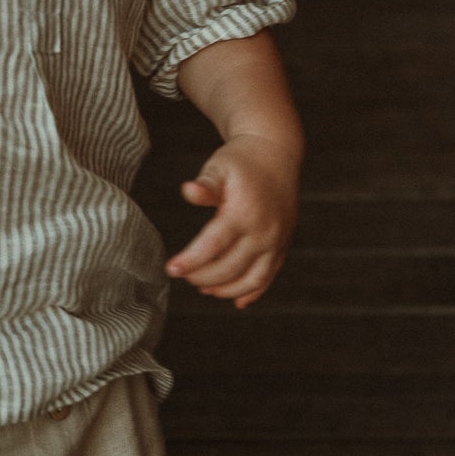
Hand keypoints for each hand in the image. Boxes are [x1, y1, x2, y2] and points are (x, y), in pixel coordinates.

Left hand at [165, 132, 299, 308]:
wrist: (277, 155)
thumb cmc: (242, 162)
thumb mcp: (219, 167)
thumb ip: (205, 185)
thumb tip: (188, 190)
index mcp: (244, 213)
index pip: (214, 245)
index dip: (191, 261)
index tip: (171, 269)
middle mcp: (264, 231)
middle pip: (230, 267)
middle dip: (203, 276)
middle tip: (183, 275)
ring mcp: (276, 241)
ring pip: (252, 279)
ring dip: (226, 290)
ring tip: (204, 288)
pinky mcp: (283, 245)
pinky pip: (269, 276)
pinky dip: (253, 291)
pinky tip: (236, 300)